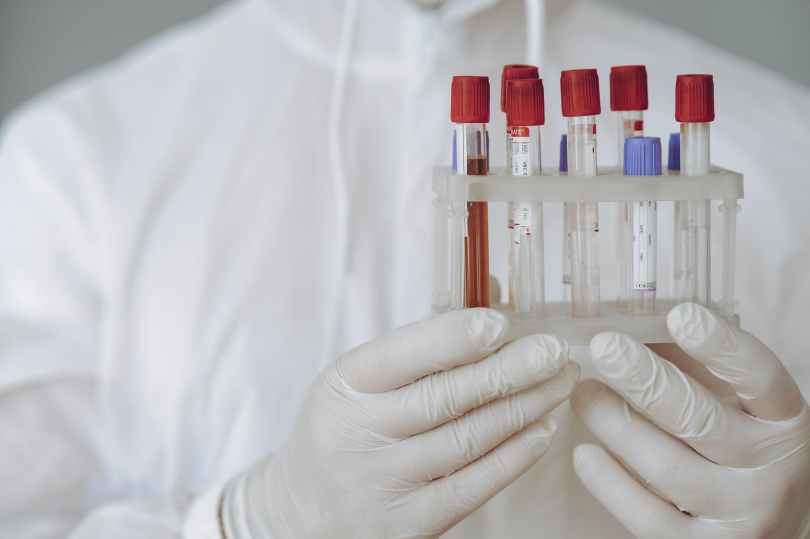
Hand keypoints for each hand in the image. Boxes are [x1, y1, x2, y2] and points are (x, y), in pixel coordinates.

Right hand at [221, 308, 578, 537]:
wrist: (304, 513)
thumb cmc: (344, 431)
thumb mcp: (357, 383)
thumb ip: (417, 348)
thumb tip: (490, 302)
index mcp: (344, 385)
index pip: (402, 354)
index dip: (454, 337)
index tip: (502, 323)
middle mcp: (359, 433)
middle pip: (446, 397)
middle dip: (510, 370)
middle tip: (555, 351)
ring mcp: (384, 483)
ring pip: (469, 439)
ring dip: (526, 407)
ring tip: (561, 382)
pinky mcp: (410, 524)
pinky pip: (475, 485)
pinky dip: (516, 454)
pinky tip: (543, 428)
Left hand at [572, 302, 809, 537]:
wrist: (766, 531)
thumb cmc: (739, 453)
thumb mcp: (736, 409)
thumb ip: (696, 372)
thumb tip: (633, 332)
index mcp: (783, 422)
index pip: (760, 378)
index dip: (721, 346)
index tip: (680, 314)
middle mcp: (770, 469)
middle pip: (701, 420)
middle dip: (646, 381)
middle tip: (605, 348)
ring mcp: (739, 515)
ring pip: (665, 467)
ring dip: (616, 425)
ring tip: (583, 394)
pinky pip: (647, 516)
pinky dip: (610, 483)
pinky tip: (584, 454)